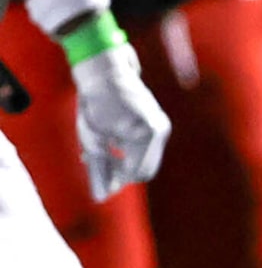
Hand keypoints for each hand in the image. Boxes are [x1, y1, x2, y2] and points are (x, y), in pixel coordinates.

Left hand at [70, 42, 169, 200]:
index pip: (134, 172)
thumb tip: (104, 195)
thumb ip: (101, 167)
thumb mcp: (93, 138)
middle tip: (103, 166)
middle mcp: (159, 131)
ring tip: (107, 151)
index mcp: (145, 134)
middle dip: (124, 173)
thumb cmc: (96, 104)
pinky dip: (134, 152)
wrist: (106, 72)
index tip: (101, 181)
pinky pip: (150, 149)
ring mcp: (162, 127)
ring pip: (149, 161)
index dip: (116, 181)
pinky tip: (116, 143)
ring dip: (128, 162)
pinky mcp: (160, 124)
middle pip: (146, 170)